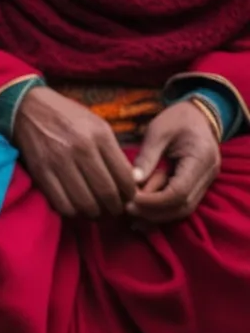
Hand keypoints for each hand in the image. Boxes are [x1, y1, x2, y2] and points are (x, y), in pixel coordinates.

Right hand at [14, 87, 136, 218]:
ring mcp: (59, 162)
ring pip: (84, 202)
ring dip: (94, 214)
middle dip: (114, 208)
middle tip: (114, 211)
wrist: (28, 109)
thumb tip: (130, 181)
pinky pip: (61, 203)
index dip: (129, 195)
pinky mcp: (41, 172)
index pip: (124, 177)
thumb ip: (113, 152)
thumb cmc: (67, 117)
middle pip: (106, 193)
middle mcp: (81, 149)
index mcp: (100, 136)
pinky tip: (76, 209)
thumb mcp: (97, 125)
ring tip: (97, 213)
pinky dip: (73, 212)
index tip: (128, 200)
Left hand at [126, 100, 221, 223]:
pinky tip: (139, 214)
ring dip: (156, 216)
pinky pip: (181, 205)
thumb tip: (132, 182)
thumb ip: (146, 157)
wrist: (197, 116)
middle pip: (182, 206)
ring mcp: (205, 182)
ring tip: (129, 213)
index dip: (152, 201)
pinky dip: (161, 212)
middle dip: (152, 212)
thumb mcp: (158, 131)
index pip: (178, 192)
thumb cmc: (176, 119)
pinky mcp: (197, 186)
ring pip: (182, 210)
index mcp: (201, 158)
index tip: (128, 201)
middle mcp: (208, 174)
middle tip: (125, 209)